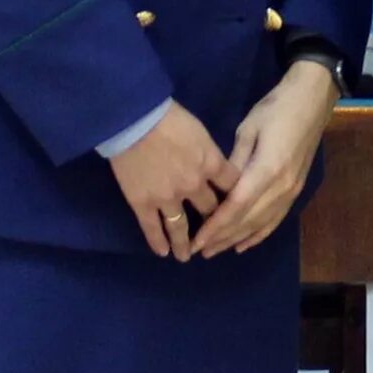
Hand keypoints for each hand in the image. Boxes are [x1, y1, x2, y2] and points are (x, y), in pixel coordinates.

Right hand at [108, 102, 236, 259]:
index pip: (232, 187)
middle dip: (214, 223)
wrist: (135, 119)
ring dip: (185, 244)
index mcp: (211, 164)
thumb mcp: (199, 130)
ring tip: (187, 256)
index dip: (237, 198)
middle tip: (213, 234)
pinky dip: (158, 242)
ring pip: (181, 227)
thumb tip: (211, 163)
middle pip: (211, 210)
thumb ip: (208, 151)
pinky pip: (152, 228)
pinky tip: (162, 252)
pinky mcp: (143, 203)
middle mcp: (194, 186)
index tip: (238, 207)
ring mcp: (168, 198)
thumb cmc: (168, 116)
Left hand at [191, 57, 339, 255]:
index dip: (216, 226)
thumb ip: (233, 163)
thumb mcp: (247, 130)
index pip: (236, 206)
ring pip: (261, 224)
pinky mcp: (297, 191)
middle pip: (247, 220)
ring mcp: (292, 191)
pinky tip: (243, 245)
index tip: (196, 239)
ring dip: (236, 239)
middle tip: (196, 251)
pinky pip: (275, 220)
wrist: (312, 101)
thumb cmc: (276, 109)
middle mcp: (282, 187)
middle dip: (221, 237)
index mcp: (268, 169)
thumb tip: (217, 189)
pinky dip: (258, 234)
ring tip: (214, 251)